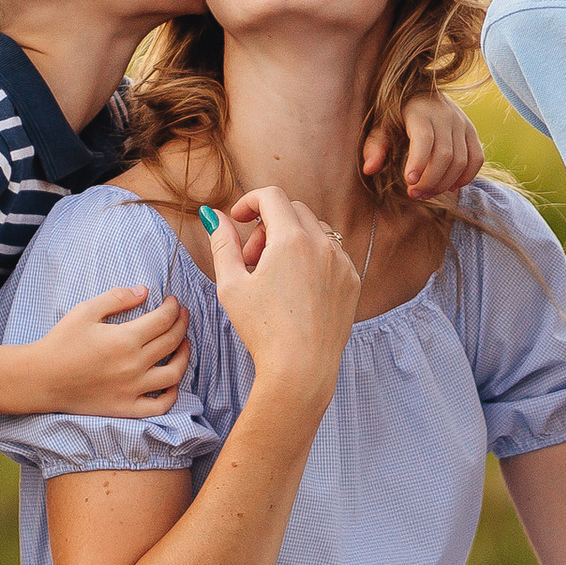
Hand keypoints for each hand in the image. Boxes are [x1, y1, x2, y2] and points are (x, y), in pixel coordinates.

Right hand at [7, 283, 190, 420]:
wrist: (41, 378)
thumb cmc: (61, 342)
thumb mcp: (86, 311)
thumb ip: (117, 298)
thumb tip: (145, 291)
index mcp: (125, 339)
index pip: (164, 320)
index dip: (174, 307)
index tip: (173, 301)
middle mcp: (134, 365)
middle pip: (172, 341)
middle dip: (182, 324)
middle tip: (183, 315)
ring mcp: (132, 389)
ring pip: (174, 373)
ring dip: (185, 356)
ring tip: (184, 344)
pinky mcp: (126, 408)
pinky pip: (160, 406)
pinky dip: (172, 394)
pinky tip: (173, 382)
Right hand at [205, 185, 358, 409]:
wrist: (301, 368)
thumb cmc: (262, 329)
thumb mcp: (231, 284)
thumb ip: (222, 243)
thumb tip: (213, 215)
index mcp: (292, 239)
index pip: (271, 196)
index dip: (249, 201)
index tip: (237, 219)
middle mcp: (323, 244)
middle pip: (293, 210)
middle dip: (267, 225)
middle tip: (251, 258)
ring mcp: (342, 262)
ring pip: (315, 229)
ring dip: (291, 239)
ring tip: (274, 274)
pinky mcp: (352, 281)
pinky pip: (332, 253)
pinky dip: (312, 257)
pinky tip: (297, 288)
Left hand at [366, 88, 484, 198]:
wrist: (421, 89)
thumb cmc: (396, 112)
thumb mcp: (381, 125)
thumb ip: (375, 146)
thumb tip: (369, 169)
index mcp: (420, 112)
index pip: (424, 139)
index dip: (419, 163)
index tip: (409, 182)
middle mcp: (445, 116)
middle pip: (445, 155)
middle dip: (431, 180)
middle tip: (415, 194)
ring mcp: (461, 123)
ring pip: (461, 160)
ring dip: (446, 183)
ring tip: (427, 192)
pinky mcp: (471, 131)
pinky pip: (477, 158)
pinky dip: (467, 176)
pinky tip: (450, 186)